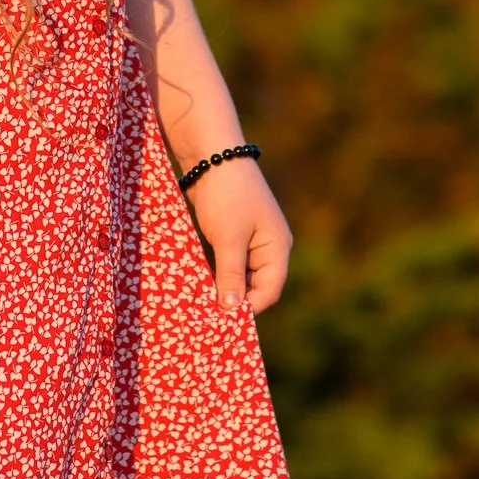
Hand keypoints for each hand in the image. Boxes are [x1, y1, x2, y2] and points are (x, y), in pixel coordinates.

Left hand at [187, 158, 291, 313]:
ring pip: (241, 277)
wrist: (212, 155)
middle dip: (235, 302)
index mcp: (278, 248)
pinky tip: (201, 286)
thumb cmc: (227, 195)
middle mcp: (269, 247)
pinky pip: (229, 264)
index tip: (223, 323)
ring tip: (203, 306)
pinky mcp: (233, 235)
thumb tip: (231, 310)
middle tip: (210, 319)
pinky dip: (217, 275)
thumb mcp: (229, 238)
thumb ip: (231, 275)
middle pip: (257, 287)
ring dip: (224, 289)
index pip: (269, 291)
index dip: (249, 309)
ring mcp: (251, 241)